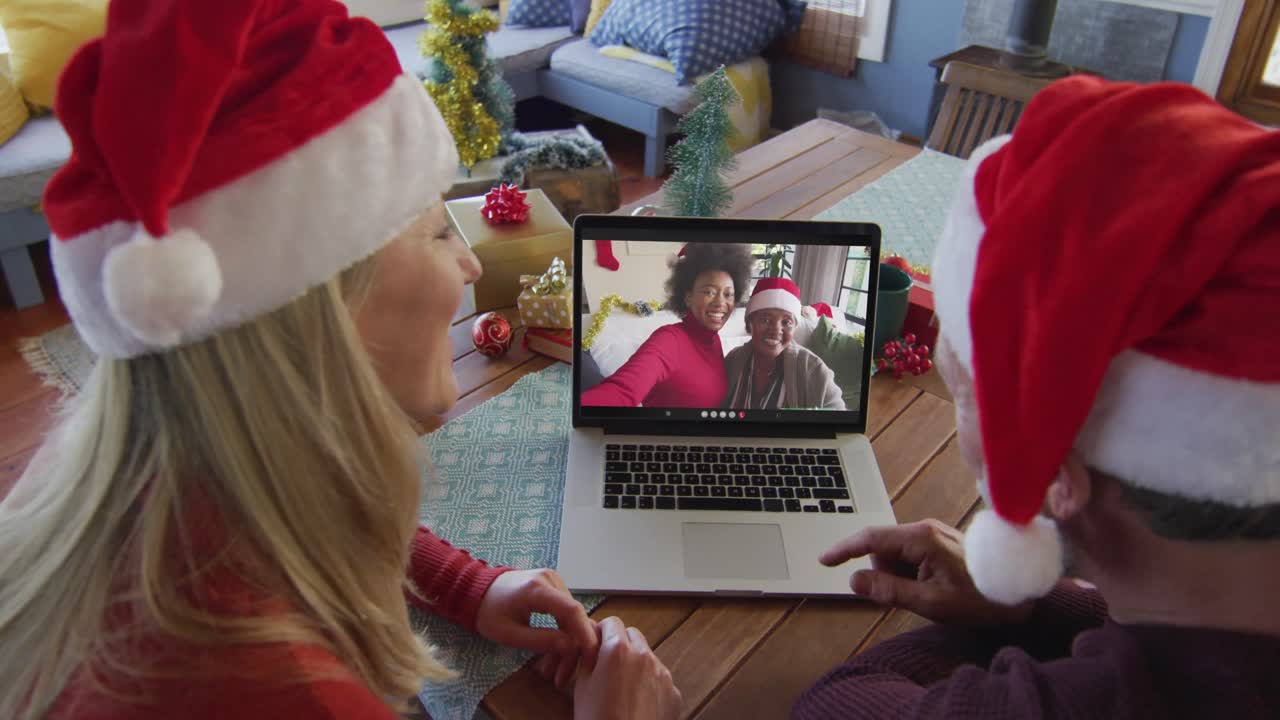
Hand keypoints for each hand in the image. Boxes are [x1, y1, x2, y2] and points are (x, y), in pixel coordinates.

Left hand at [476, 569, 597, 689]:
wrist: (478, 590)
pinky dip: (563, 634)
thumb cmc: (489, 612)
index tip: (591, 656)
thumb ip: (539, 640)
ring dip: (567, 645)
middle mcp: (551, 579)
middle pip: (574, 617)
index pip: (571, 610)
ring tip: (554, 672)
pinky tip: (554, 654)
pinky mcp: (554, 587)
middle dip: (573, 648)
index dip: (584, 633)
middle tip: (562, 677)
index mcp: (537, 588)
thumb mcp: (509, 633)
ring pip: (572, 618)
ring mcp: (554, 581)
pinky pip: (566, 613)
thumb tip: (570, 647)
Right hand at [574, 617, 680, 719]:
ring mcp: (662, 674)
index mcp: (618, 650)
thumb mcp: (582, 686)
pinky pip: (660, 679)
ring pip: (648, 656)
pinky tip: (637, 703)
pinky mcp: (673, 692)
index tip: (596, 643)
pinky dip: (650, 684)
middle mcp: (644, 656)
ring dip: (636, 663)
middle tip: (607, 663)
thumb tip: (593, 647)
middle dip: (620, 643)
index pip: (611, 623)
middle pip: (632, 634)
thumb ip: (589, 658)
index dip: (601, 632)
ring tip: (622, 687)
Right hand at [820, 519, 1033, 624]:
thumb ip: (889, 590)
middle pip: (882, 549)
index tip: (823, 560)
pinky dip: (911, 573)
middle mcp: (924, 529)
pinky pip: (910, 556)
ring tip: (929, 593)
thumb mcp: (931, 602)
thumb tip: (854, 581)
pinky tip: (934, 587)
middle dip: (884, 573)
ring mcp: (932, 533)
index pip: (870, 538)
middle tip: (910, 597)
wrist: (1020, 593)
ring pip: (894, 554)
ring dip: (900, 576)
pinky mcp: (938, 541)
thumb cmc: (980, 598)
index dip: (844, 549)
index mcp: (921, 539)